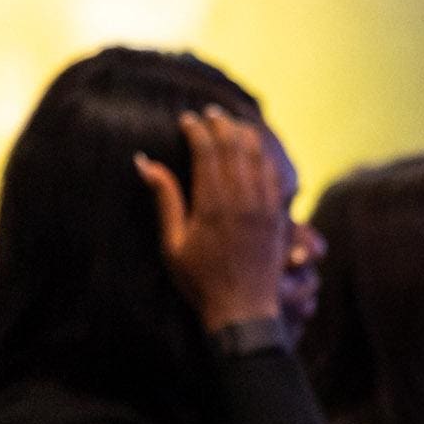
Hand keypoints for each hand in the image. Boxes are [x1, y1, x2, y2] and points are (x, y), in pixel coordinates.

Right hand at [135, 106, 290, 332]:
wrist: (243, 309)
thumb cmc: (200, 280)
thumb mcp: (173, 242)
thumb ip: (165, 199)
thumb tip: (144, 163)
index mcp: (212, 203)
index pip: (207, 150)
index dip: (196, 129)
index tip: (186, 119)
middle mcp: (241, 199)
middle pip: (234, 145)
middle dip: (221, 124)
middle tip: (210, 114)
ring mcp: (264, 206)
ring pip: (258, 155)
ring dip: (245, 134)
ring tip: (233, 123)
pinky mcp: (279, 215)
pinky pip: (276, 174)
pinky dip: (266, 155)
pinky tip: (259, 149)